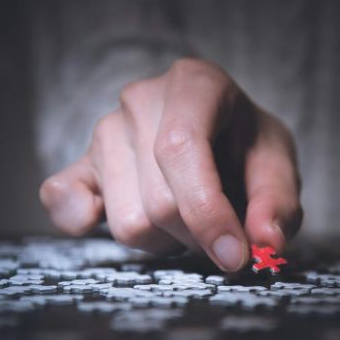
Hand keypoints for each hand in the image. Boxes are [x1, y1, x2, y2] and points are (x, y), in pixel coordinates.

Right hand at [39, 58, 302, 271]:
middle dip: (198, 236)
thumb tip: (265, 242)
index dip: (207, 212)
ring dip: (166, 241)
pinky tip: (111, 217)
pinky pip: (61, 200)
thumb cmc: (248, 148)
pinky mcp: (80, 164)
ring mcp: (104, 130)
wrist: (220, 135)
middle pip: (158, 201)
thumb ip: (277, 202)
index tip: (235, 256)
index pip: (181, 149)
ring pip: (127, 223)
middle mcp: (141, 99)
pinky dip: (82, 221)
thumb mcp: (278, 165)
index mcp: (194, 83)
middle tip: (223, 230)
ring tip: (188, 217)